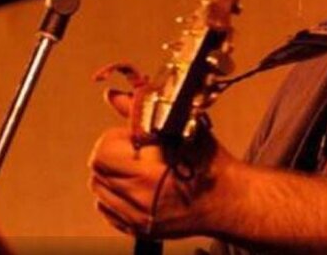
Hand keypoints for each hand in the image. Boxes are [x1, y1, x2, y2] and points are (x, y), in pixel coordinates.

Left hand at [87, 89, 237, 239]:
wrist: (228, 201)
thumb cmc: (210, 165)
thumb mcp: (181, 130)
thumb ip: (142, 113)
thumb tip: (116, 96)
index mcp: (149, 176)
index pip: (103, 155)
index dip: (113, 141)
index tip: (131, 138)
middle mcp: (140, 202)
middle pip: (97, 173)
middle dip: (110, 156)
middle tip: (132, 151)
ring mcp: (138, 219)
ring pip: (100, 192)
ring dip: (110, 175)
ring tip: (134, 168)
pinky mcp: (139, 229)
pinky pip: (108, 210)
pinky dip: (114, 195)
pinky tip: (134, 186)